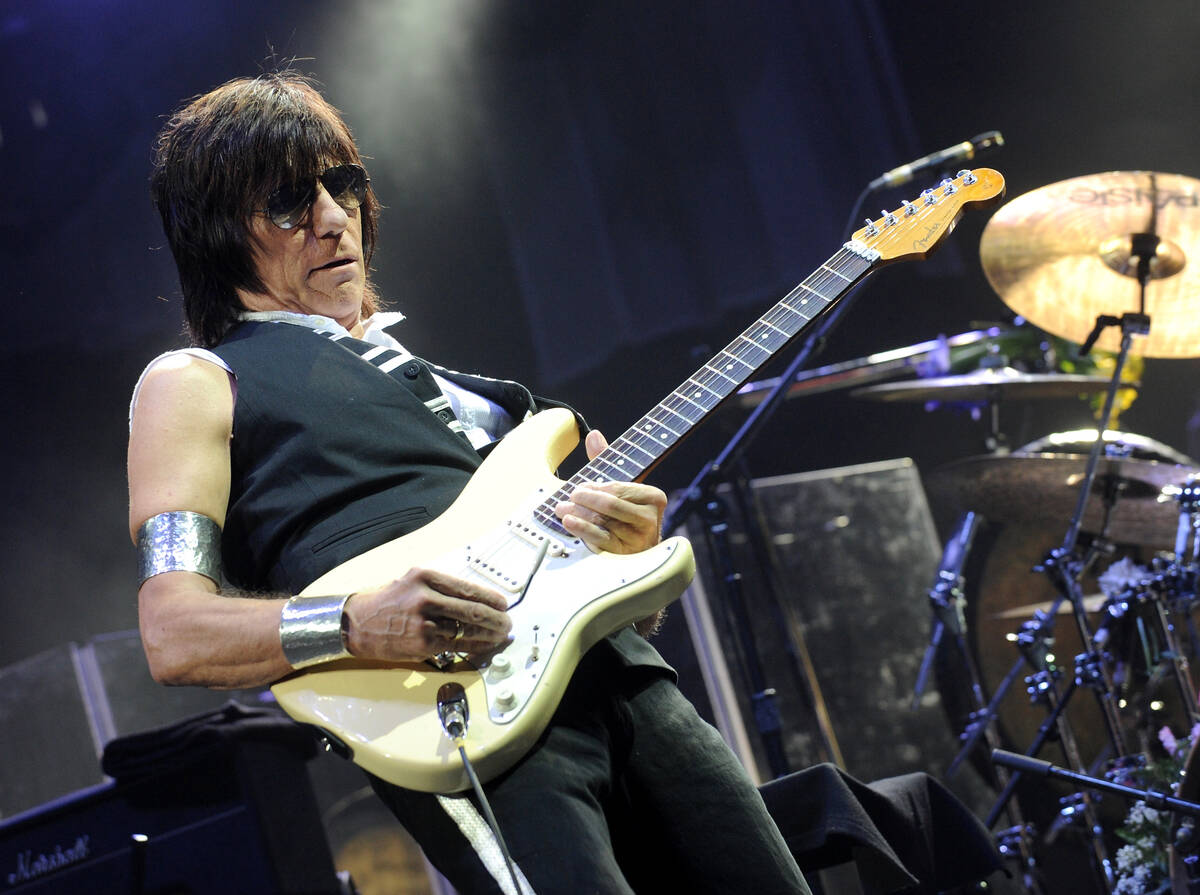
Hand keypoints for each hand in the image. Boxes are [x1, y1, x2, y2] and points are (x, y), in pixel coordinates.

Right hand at [344, 567, 511, 660]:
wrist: (355, 624)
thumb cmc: (386, 603)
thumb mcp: (412, 582)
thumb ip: (441, 589)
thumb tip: (475, 599)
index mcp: (425, 577)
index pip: (468, 588)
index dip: (491, 599)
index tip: (503, 604)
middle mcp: (426, 598)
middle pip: (473, 610)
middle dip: (496, 619)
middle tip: (507, 622)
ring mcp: (425, 623)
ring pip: (468, 630)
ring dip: (489, 634)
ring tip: (500, 635)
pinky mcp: (423, 645)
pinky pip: (456, 646)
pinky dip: (474, 647)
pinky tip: (483, 646)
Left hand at [553, 430, 666, 554]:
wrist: (637, 550)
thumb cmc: (625, 514)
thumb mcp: (618, 486)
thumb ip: (606, 459)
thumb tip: (593, 435)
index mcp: (653, 497)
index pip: (618, 488)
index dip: (594, 488)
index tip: (579, 488)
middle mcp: (650, 518)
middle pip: (610, 505)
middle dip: (585, 499)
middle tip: (570, 496)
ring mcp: (638, 538)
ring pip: (602, 521)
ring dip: (577, 514)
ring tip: (562, 509)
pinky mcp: (625, 554)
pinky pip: (600, 539)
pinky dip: (582, 529)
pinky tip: (569, 522)